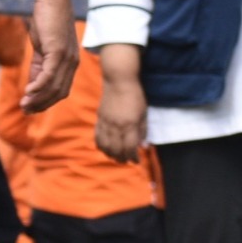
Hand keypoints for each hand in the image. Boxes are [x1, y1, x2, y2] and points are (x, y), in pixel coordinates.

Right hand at [20, 0, 78, 111]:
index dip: (46, 102)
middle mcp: (72, 63)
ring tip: (24, 104)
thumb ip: (39, 65)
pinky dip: (38, 86)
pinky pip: (48, 75)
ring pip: (53, 86)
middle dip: (41, 104)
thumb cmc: (46, 20)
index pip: (60, 89)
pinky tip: (27, 91)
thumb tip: (32, 84)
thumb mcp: (42, 46)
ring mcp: (66, 58)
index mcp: (70, 63)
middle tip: (25, 110)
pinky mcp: (57, 51)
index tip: (30, 107)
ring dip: (38, 98)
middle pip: (58, 92)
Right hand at [93, 45, 148, 162]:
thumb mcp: (144, 114)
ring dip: (110, 154)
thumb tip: (142, 145)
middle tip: (126, 161)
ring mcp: (105, 123)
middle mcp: (116, 126)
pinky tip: (105, 148)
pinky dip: (100, 145)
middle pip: (116, 149)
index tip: (137, 161)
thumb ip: (142, 130)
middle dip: (122, 158)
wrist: (118, 81)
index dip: (133, 157)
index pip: (130, 147)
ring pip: (105, 145)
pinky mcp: (99, 119)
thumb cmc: (135, 96)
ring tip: (116, 157)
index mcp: (129, 124)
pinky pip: (97, 136)